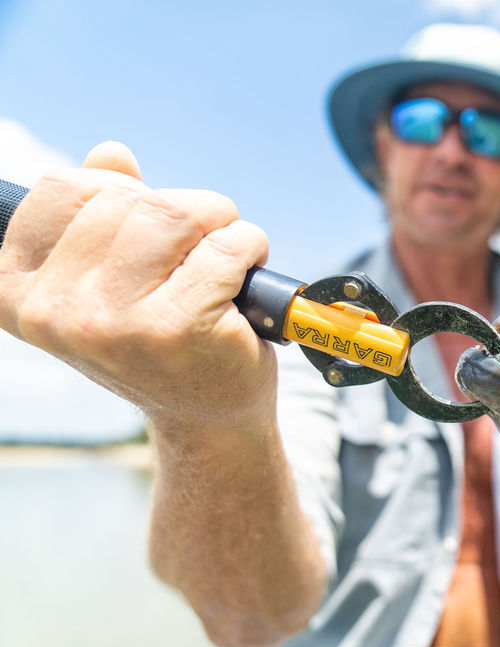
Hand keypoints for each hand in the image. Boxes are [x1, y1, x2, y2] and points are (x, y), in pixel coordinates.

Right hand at [0, 142, 275, 427]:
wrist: (205, 414)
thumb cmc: (160, 336)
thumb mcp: (111, 276)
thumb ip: (99, 214)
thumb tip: (110, 154)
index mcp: (18, 290)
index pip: (63, 189)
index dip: (120, 195)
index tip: (145, 234)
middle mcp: (56, 310)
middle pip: (129, 198)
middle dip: (181, 211)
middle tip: (197, 252)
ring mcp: (114, 322)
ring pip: (177, 213)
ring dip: (219, 224)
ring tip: (223, 260)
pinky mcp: (178, 329)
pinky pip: (227, 245)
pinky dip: (250, 249)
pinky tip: (243, 281)